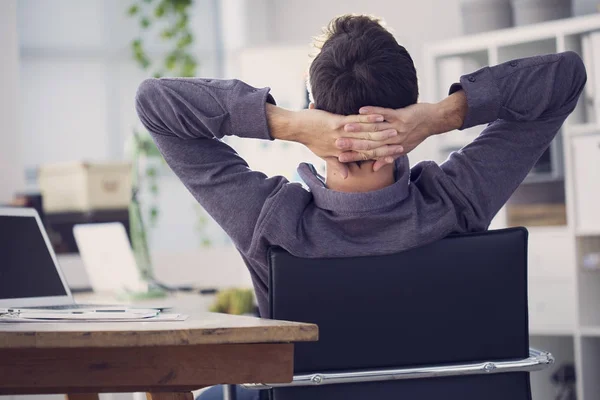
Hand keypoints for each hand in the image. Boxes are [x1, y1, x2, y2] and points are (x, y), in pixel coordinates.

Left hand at [268, 105, 404, 177]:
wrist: (296, 127)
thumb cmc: (310, 139)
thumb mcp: (323, 154)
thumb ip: (336, 165)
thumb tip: (344, 176)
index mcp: (342, 153)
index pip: (365, 156)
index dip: (381, 156)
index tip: (395, 156)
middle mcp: (343, 146)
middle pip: (369, 146)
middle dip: (386, 145)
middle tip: (402, 143)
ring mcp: (340, 134)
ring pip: (364, 134)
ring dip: (381, 132)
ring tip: (396, 130)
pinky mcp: (336, 123)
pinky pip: (355, 121)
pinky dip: (368, 119)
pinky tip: (379, 117)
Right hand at [336, 91, 467, 170]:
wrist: (433, 121)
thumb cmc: (416, 135)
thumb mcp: (401, 149)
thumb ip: (386, 158)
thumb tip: (374, 168)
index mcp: (390, 149)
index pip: (368, 155)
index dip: (354, 156)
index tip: (339, 157)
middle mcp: (392, 141)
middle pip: (369, 143)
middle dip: (351, 144)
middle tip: (336, 143)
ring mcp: (397, 128)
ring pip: (374, 129)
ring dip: (359, 127)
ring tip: (344, 127)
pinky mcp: (401, 116)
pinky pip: (385, 113)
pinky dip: (373, 112)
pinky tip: (361, 109)